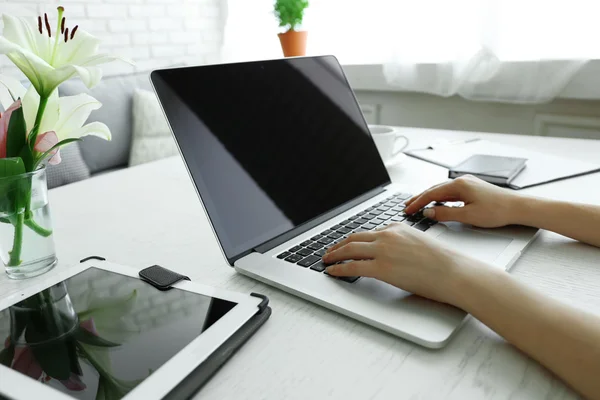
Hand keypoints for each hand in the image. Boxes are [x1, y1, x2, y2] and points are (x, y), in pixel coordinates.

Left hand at [323, 223, 471, 304]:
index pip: (369, 232)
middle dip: (339, 245)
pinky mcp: (381, 268)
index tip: (347, 244)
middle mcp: (388, 235)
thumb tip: (392, 254)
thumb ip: (402, 244)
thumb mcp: (420, 243)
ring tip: (326, 260)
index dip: (354, 239)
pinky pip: (352, 267)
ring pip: (350, 250)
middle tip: (330, 251)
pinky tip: (332, 271)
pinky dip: (338, 268)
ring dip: (334, 255)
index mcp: (398, 227)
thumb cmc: (444, 263)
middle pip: (354, 238)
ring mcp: (383, 251)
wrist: (454, 272)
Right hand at [404, 175, 521, 227]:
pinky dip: (440, 198)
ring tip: (418, 205)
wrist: (518, 207)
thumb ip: (445, 214)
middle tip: (407, 206)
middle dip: (420, 198)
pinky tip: (437, 204)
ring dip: (429, 198)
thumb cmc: (497, 211)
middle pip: (434, 190)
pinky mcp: (472, 188)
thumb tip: (429, 213)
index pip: (431, 194)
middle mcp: (461, 181)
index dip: (417, 202)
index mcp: (458, 185)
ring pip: (442, 191)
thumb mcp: (467, 216)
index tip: (408, 209)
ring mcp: (467, 183)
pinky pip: (450, 192)